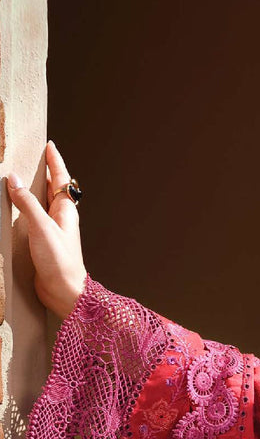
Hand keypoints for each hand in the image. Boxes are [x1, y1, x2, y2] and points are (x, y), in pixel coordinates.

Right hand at [6, 142, 86, 319]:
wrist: (65, 293)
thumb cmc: (60, 261)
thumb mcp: (41, 227)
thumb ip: (27, 204)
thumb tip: (14, 180)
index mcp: (66, 210)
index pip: (61, 179)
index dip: (55, 161)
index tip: (49, 145)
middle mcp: (61, 218)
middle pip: (53, 189)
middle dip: (45, 172)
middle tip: (35, 156)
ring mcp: (53, 230)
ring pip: (43, 204)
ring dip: (34, 191)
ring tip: (23, 178)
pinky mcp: (43, 242)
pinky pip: (34, 219)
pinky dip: (25, 209)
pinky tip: (16, 210)